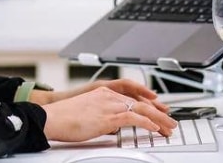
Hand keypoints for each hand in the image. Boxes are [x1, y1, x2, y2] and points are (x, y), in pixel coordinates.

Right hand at [41, 87, 177, 141]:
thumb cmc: (63, 118)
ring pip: (142, 109)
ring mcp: (109, 105)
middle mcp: (108, 96)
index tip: (158, 112)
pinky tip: (155, 128)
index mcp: (102, 93)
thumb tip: (111, 126)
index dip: (147, 105)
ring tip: (169, 127)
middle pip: (140, 102)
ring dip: (158, 119)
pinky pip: (134, 117)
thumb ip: (102, 116)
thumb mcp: (86, 114)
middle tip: (170, 121)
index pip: (131, 98)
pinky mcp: (108, 116)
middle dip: (158, 112)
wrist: (52, 117)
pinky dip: (147, 123)